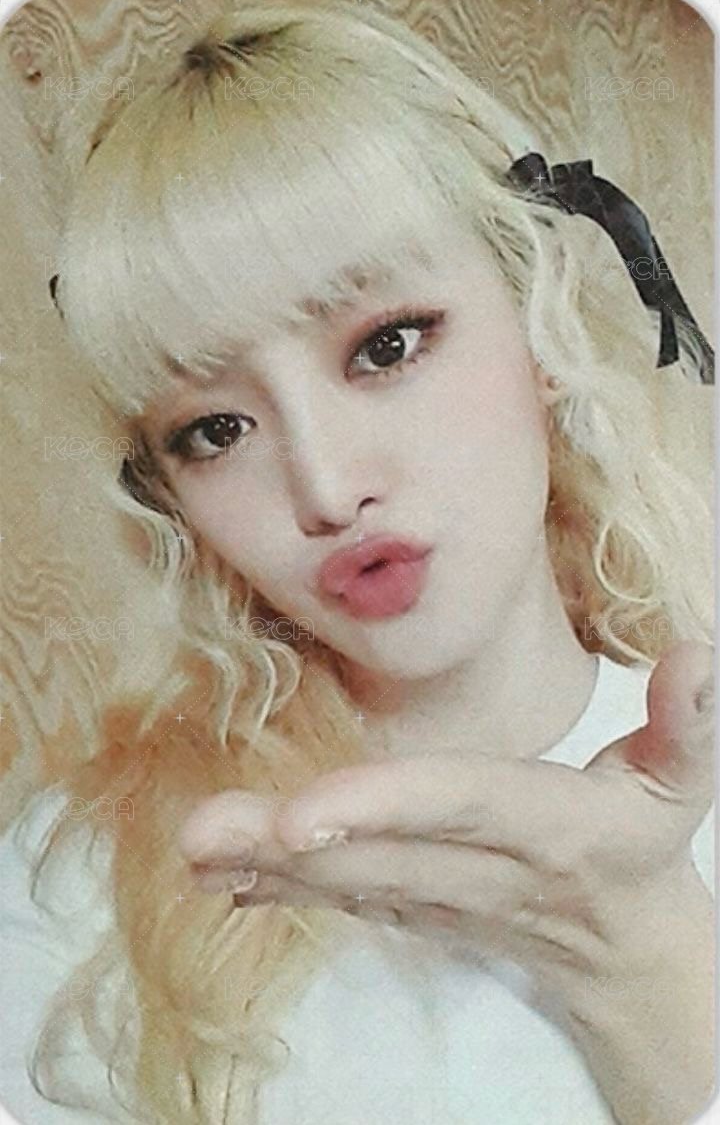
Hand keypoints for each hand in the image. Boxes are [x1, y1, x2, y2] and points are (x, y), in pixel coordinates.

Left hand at [179, 641, 712, 963]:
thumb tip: (697, 652)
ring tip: (194, 845)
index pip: (459, 808)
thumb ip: (689, 722)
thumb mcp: (687, 782)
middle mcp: (483, 870)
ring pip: (348, 883)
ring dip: (266, 866)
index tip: (301, 814)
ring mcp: (441, 898)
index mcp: (547, 828)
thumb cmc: (645, 842)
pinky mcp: (415, 907)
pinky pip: (344, 899)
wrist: (628, 947)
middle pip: (378, 854)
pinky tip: (222, 876)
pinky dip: (280, 887)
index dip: (383, 808)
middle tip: (200, 831)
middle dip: (288, 844)